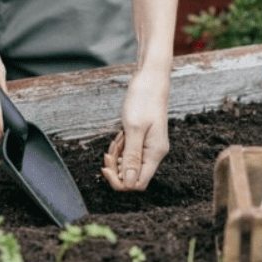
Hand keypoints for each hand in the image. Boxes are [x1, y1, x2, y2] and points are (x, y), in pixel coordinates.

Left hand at [101, 69, 169, 190]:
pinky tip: (119, 134)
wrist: (150, 78)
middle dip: (115, 166)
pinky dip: (120, 146)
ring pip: (128, 163)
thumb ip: (131, 157)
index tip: (106, 167)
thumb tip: (129, 182)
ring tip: (116, 137)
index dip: (120, 181)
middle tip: (109, 150)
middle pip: (131, 175)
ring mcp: (149, 145)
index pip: (139, 183)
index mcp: (155, 153)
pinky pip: (128, 151)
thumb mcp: (134, 128)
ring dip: (117, 154)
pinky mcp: (143, 138)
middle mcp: (154, 152)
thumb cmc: (144, 99)